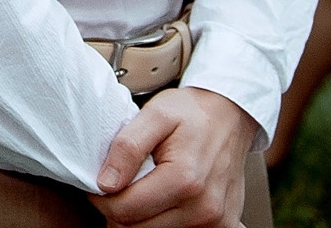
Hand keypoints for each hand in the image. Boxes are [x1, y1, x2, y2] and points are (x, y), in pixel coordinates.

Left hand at [95, 86, 256, 226]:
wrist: (229, 115)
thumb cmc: (192, 113)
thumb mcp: (155, 115)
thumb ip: (128, 147)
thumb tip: (106, 184)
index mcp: (185, 180)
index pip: (124, 210)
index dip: (103, 198)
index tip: (101, 182)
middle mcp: (204, 208)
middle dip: (121, 208)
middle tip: (121, 182)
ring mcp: (216, 222)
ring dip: (142, 216)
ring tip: (145, 187)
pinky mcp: (223, 226)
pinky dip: (163, 220)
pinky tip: (163, 200)